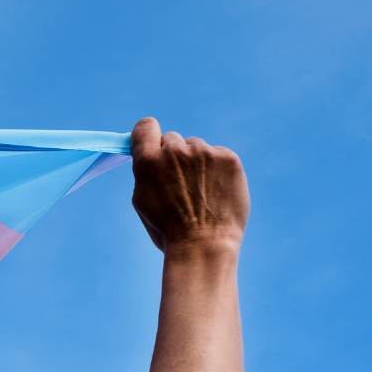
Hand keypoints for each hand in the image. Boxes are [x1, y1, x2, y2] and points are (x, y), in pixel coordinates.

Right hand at [129, 117, 248, 252]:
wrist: (203, 245)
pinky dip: (217, 169)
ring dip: (197, 162)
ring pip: (197, 147)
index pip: (146, 126)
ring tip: (200, 191)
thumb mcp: (142, 200)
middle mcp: (175, 151)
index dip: (148, 136)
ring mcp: (204, 152)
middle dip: (174, 156)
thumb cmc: (168, 229)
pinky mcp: (228, 158)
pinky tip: (215, 191)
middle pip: (172, 139)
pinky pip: (218, 154)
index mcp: (148, 161)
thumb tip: (149, 156)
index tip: (152, 146)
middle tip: (180, 182)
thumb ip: (145, 172)